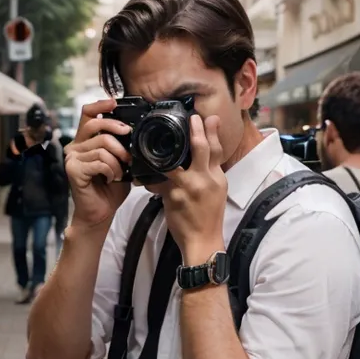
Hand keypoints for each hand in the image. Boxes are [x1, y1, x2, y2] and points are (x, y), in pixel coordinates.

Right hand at [65, 99, 131, 229]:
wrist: (100, 212)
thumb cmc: (110, 189)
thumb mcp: (120, 162)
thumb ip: (121, 146)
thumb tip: (132, 130)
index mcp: (85, 141)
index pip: (87, 113)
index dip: (100, 105)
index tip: (114, 103)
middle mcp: (75, 146)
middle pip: (96, 125)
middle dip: (117, 132)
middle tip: (128, 150)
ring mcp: (72, 157)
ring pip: (102, 146)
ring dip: (118, 161)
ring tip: (120, 173)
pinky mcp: (72, 169)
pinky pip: (99, 161)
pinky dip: (111, 171)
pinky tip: (111, 179)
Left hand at [162, 115, 226, 262]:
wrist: (202, 240)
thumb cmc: (209, 216)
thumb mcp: (217, 190)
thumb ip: (210, 170)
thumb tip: (206, 152)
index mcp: (217, 178)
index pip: (216, 150)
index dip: (211, 131)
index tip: (207, 117)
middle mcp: (204, 180)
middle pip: (200, 148)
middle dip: (195, 130)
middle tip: (190, 118)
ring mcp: (187, 187)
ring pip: (173, 162)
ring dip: (164, 150)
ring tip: (153, 141)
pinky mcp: (172, 197)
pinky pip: (157, 181)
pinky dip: (149, 178)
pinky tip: (142, 174)